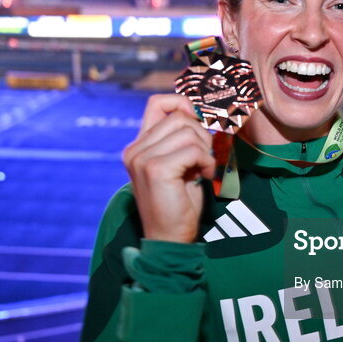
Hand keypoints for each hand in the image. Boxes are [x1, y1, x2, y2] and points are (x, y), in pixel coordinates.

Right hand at [122, 94, 213, 242]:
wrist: (169, 238)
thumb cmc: (179, 203)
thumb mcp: (182, 165)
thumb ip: (184, 140)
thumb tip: (205, 115)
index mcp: (139, 146)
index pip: (158, 103)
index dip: (184, 105)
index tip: (202, 125)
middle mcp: (135, 149)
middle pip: (180, 117)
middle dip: (202, 135)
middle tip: (207, 159)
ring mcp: (142, 158)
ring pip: (188, 132)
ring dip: (206, 150)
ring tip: (204, 169)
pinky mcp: (155, 169)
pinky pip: (193, 149)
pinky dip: (206, 161)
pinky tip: (205, 176)